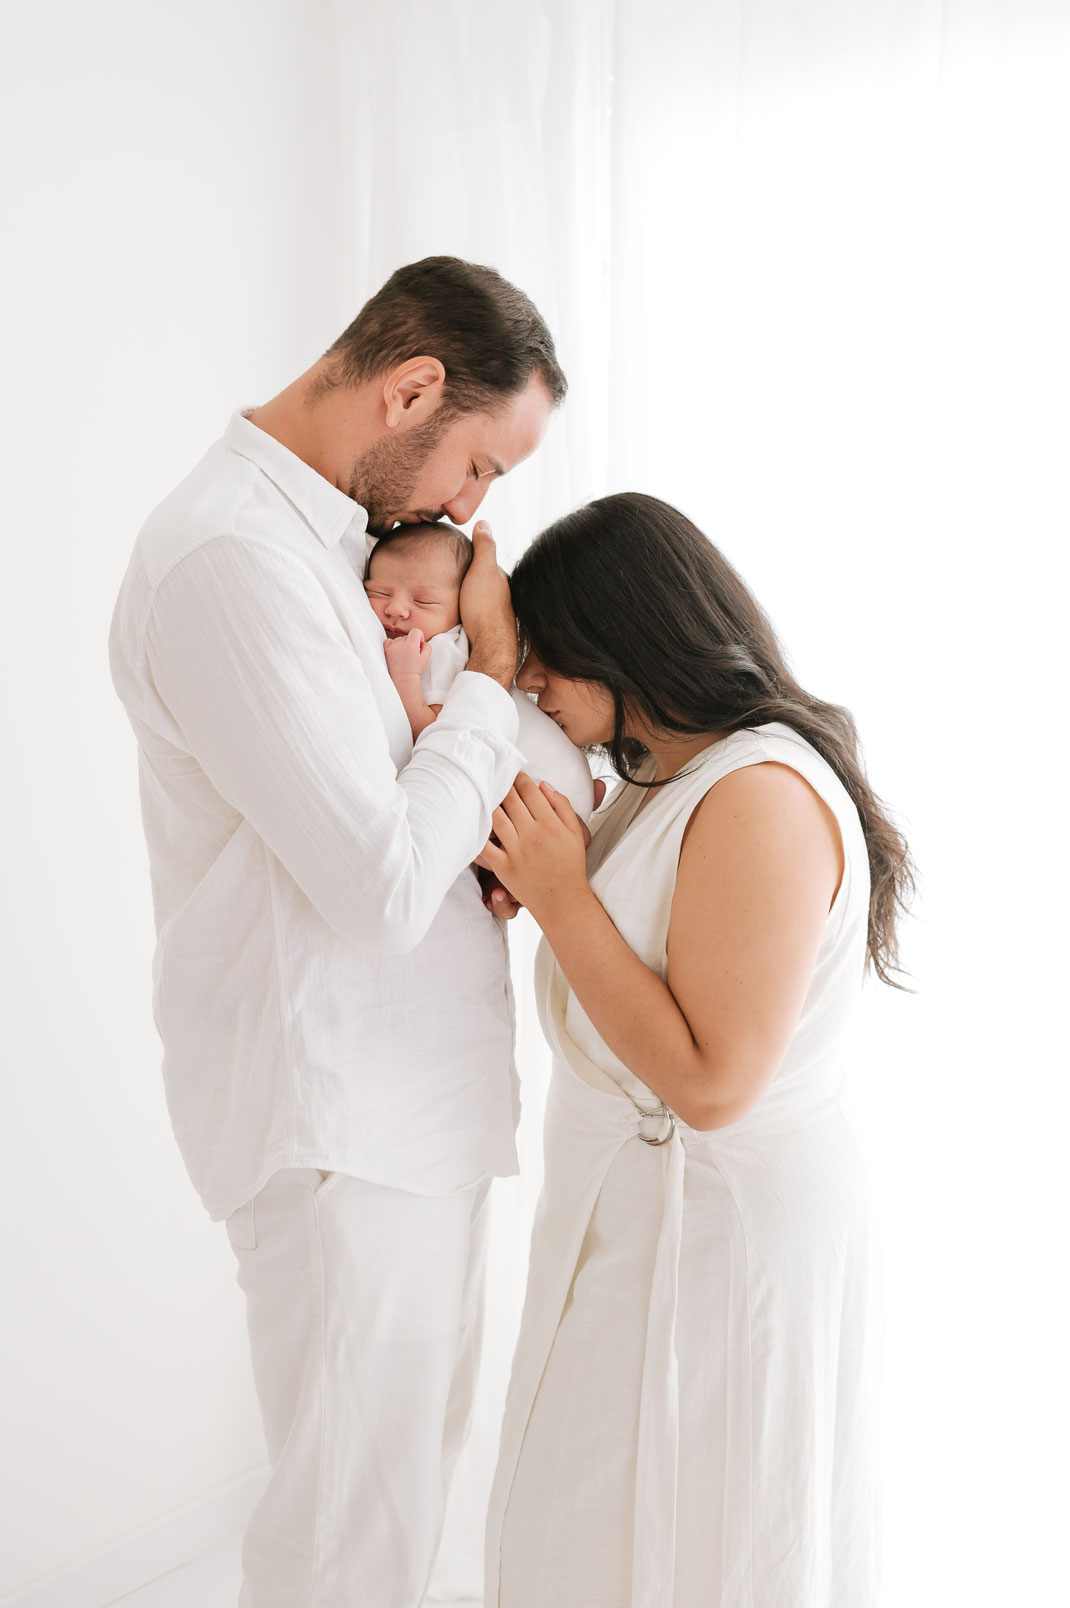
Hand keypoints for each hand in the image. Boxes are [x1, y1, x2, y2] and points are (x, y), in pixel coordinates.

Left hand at [384, 628, 430, 678]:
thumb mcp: (426, 657)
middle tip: (412, 654)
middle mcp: (400, 643)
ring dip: (402, 644)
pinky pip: (389, 641)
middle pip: (408, 636)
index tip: (419, 645)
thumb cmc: (415, 669)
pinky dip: (393, 644)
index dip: (419, 636)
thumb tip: (421, 641)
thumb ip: (427, 645)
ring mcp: (392, 646)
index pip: (416, 631)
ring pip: (399, 639)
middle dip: (411, 642)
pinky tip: (397, 651)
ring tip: (404, 655)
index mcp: (411, 644)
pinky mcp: (386, 650)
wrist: (403, 678)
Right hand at [461, 522, 517, 688]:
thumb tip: (484, 522)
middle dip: (474, 582)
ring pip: (486, 601)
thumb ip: (484, 547)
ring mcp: (503, 614)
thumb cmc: (484, 607)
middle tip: (456, 583)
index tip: (457, 562)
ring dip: (475, 599)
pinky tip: (467, 618)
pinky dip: (475, 613)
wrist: (490, 645)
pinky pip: (483, 615)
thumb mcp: (482, 570)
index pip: (487, 565)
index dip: (472, 563)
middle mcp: (507, 596)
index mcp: (503, 580)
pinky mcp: (496, 631)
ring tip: (460, 601)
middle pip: (487, 584)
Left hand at [475, 772, 589, 924]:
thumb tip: (544, 785)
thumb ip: (562, 805)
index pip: (530, 791)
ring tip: (484, 793)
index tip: (514, 772)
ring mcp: (516, 851)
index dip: (519, 778)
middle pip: (511, 800)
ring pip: (496, 817)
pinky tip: (472, 821)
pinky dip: (477, 833)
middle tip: (496, 777)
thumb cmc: (570, 865)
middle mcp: (532, 834)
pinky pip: (485, 847)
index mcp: (550, 824)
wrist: (563, 901)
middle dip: (502, 785)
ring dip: (489, 803)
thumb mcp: (576, 833)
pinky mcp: (504, 867)